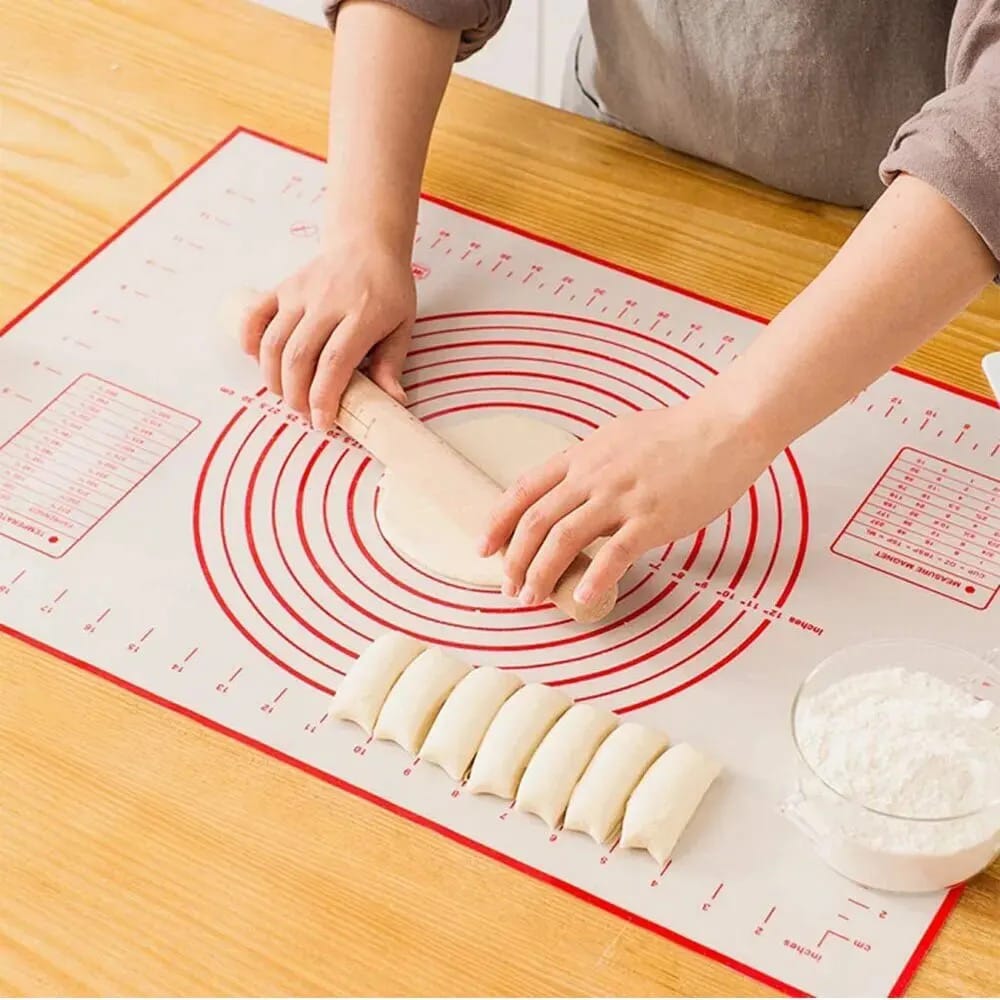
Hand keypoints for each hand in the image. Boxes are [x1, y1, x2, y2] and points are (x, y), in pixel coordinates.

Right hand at [238, 233, 415, 429]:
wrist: (367, 243)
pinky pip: (256, 316)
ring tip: (287, 395)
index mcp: (362, 314)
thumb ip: (393, 364)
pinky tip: (259, 361)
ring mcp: (301, 293)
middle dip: (296, 395)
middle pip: (299, 356)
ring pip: (274, 342)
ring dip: (274, 378)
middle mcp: (327, 302)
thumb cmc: (388, 289)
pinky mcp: (283, 288)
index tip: (323, 421)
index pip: (335, 362)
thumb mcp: (402, 325)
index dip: (323, 396)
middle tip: (304, 413)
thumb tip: (394, 401)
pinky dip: (250, 341)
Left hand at [480, 398, 776, 606]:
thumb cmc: (678, 433)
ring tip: (532, 598)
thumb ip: (591, 465)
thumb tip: (572, 488)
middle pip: (535, 521)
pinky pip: (614, 554)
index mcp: (582, 457)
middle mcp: (593, 476)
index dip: (497, 522)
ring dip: (541, 573)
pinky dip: (593, 579)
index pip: (523, 490)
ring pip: (564, 538)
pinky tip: (583, 599)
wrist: (725, 426)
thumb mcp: (619, 438)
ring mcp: (621, 496)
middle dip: (514, 559)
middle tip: (509, 588)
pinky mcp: (652, 517)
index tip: (483, 547)